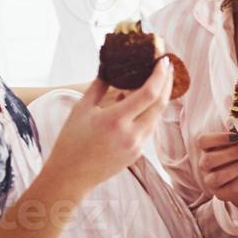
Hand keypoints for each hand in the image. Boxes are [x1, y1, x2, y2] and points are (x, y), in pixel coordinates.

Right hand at [43, 61, 171, 197]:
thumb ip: (99, 86)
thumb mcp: (81, 109)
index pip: (149, 93)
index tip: (164, 60)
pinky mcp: (137, 153)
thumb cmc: (71, 142)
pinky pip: (149, 127)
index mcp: (115, 120)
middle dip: (167, 82)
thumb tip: (110, 67)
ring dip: (161, 97)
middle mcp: (131, 134)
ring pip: (157, 116)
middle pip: (160, 104)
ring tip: (158, 79)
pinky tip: (142, 102)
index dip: (160, 75)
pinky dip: (150, 112)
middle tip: (167, 65)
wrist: (70, 177)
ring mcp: (136, 146)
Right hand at [194, 130, 237, 215]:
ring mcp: (210, 181)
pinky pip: (229, 189)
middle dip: (230, 153)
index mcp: (206, 149)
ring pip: (216, 177)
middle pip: (208, 160)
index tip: (237, 135)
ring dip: (236, 168)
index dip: (219, 138)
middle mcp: (204, 165)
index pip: (202, 141)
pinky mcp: (221, 194)